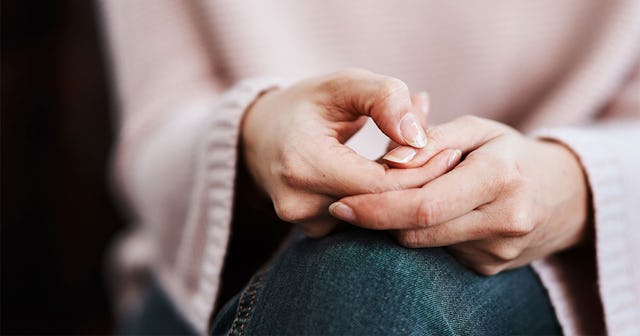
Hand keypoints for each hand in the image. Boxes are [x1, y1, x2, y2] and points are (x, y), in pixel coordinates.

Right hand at [242, 69, 460, 236]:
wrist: (260, 137)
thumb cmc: (307, 105)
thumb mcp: (344, 84)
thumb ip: (385, 99)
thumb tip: (419, 139)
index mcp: (304, 164)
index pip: (382, 185)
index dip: (421, 171)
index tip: (450, 152)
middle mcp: (299, 204)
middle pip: (382, 207)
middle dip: (418, 183)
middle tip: (446, 156)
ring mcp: (304, 224)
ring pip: (375, 218)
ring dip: (401, 192)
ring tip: (417, 159)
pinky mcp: (313, 233)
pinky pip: (362, 222)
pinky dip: (382, 200)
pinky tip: (390, 176)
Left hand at [329, 115, 590, 274]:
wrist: (564, 194)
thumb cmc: (510, 152)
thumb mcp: (477, 129)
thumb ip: (431, 139)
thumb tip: (389, 161)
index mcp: (500, 177)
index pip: (423, 205)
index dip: (376, 208)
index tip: (341, 204)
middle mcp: (504, 220)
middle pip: (417, 231)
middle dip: (378, 219)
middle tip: (347, 206)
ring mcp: (499, 251)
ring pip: (424, 244)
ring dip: (401, 224)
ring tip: (403, 197)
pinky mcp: (490, 267)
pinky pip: (439, 252)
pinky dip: (425, 233)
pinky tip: (434, 214)